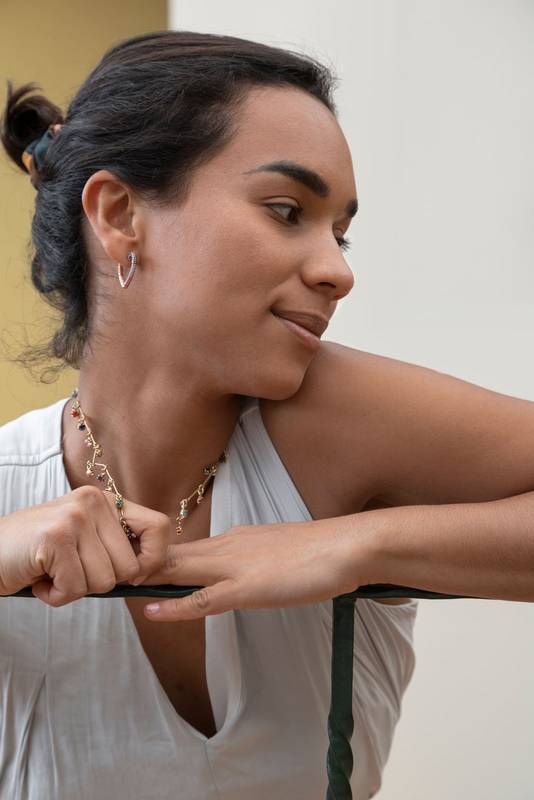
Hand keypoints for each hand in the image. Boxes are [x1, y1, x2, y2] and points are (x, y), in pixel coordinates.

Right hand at [0, 486, 168, 605]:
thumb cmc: (37, 554)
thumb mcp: (84, 540)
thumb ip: (116, 546)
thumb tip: (153, 569)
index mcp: (106, 501)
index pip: (159, 527)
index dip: (152, 559)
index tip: (133, 574)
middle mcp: (94, 502)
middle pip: (130, 566)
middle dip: (101, 582)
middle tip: (70, 571)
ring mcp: (75, 517)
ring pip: (104, 581)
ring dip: (75, 589)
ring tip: (52, 572)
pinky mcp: (56, 538)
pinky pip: (75, 588)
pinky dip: (56, 596)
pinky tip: (40, 579)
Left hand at [137, 518, 368, 620]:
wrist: (347, 546)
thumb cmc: (321, 551)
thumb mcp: (278, 552)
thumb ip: (254, 559)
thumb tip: (241, 571)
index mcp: (236, 537)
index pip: (187, 546)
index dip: (157, 557)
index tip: (133, 564)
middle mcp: (228, 546)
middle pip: (173, 554)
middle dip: (141, 563)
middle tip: (110, 571)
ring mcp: (235, 566)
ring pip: (180, 570)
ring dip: (148, 579)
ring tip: (117, 585)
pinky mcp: (247, 588)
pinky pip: (202, 599)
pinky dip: (174, 606)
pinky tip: (153, 611)